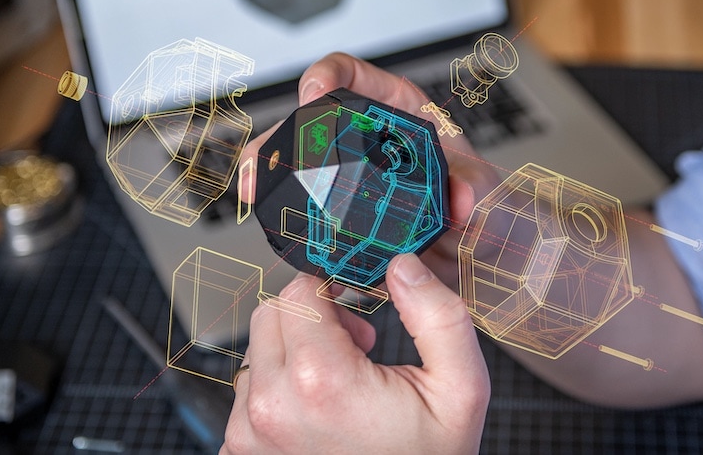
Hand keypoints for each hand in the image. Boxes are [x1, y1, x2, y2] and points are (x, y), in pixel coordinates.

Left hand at [222, 254, 489, 453]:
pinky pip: (248, 396)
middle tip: (356, 346)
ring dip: (294, 354)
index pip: (298, 288)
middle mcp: (272, 406)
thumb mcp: (461, 390)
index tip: (357, 306)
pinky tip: (318, 412)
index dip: (333, 287)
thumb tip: (404, 267)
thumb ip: (439, 317)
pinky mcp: (241, 452)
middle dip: (313, 316)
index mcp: (321, 380)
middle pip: (272, 314)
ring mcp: (249, 434)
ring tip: (340, 385)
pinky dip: (278, 392)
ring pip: (257, 353)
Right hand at [241, 52, 501, 288]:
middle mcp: (371, 140)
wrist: (484, 260)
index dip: (329, 77)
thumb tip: (463, 195)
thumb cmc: (490, 209)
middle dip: (278, 135)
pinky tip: (277, 226)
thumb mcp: (490, 192)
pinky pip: (308, 207)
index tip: (314, 95)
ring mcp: (353, 178)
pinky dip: (286, 214)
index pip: (355, 77)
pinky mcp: (345, 215)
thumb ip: (479, 188)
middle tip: (263, 158)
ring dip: (268, 172)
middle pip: (312, 121)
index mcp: (403, 114)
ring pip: (298, 163)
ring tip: (254, 190)